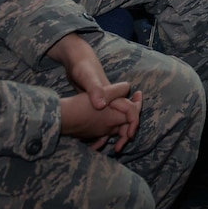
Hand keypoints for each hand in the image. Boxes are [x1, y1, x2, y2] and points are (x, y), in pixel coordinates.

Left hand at [50, 33, 142, 151]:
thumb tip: (101, 105)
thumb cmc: (83, 66)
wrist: (75, 59)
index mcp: (113, 94)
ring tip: (100, 148)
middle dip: (123, 133)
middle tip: (118, 149)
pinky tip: (87, 140)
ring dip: (110, 135)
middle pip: (124, 118)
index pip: (130, 109)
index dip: (132, 122)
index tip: (127, 136)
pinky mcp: (94, 105)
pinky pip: (100, 121)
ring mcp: (103, 102)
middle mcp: (111, 99)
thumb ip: (95, 90)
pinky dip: (97, 130)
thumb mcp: (87, 77)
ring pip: (112, 121)